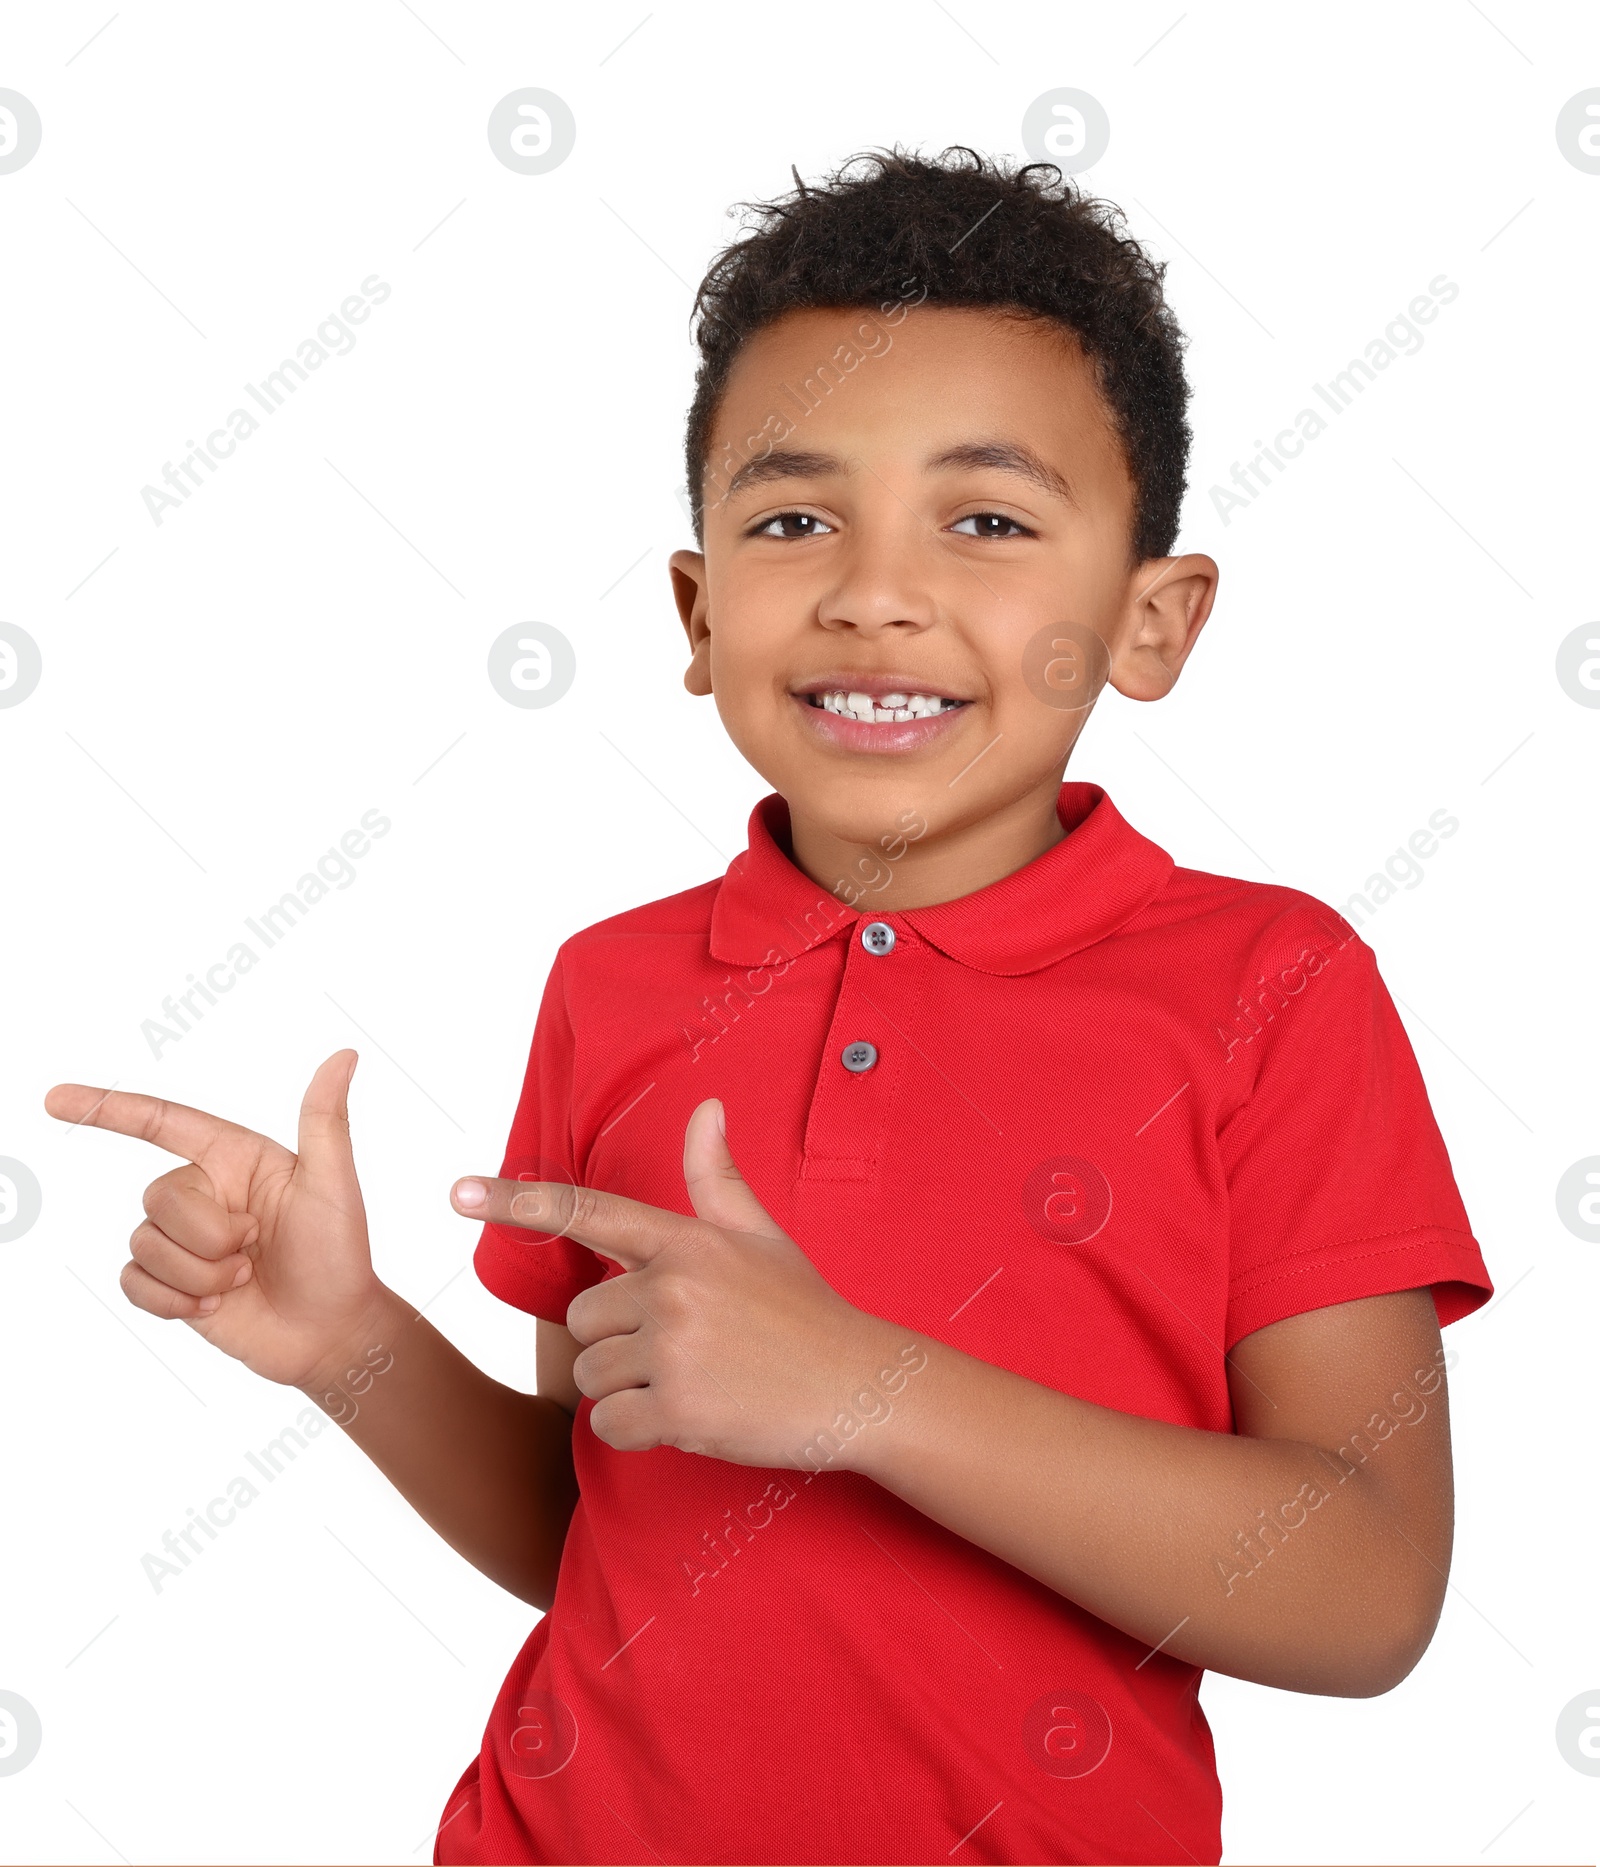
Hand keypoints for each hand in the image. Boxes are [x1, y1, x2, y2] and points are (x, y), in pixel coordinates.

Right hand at [43, 1051, 388, 1389]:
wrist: (328, 1334)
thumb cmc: (339, 1255)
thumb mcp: (334, 1184)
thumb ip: (325, 1120)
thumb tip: (344, 1055)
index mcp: (234, 1157)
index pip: (163, 1122)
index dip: (108, 1108)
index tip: (56, 1099)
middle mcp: (203, 1192)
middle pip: (158, 1197)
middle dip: (208, 1235)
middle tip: (256, 1251)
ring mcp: (183, 1240)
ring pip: (144, 1243)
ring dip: (199, 1274)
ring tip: (245, 1280)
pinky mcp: (169, 1284)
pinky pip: (133, 1282)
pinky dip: (172, 1300)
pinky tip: (215, 1307)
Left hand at [451, 1099, 908, 1469]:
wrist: (859, 1387)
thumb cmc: (805, 1311)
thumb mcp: (761, 1236)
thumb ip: (717, 1177)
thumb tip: (705, 1106)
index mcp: (687, 1242)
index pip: (589, 1213)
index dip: (518, 1201)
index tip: (457, 1192)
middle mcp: (674, 1288)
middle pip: (583, 1318)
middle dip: (618, 1340)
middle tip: (685, 1349)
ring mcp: (675, 1350)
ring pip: (591, 1374)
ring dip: (628, 1389)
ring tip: (694, 1382)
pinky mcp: (679, 1410)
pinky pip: (611, 1425)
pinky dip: (639, 1433)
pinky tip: (691, 1420)